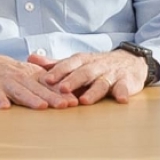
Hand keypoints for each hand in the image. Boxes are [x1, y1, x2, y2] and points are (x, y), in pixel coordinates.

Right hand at [0, 53, 74, 108]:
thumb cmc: (8, 74)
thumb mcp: (28, 75)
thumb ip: (45, 85)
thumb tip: (69, 97)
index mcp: (31, 75)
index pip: (49, 85)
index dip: (62, 93)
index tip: (74, 102)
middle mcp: (20, 78)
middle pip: (38, 89)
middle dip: (52, 97)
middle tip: (64, 105)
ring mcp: (5, 82)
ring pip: (19, 91)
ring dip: (30, 99)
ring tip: (41, 106)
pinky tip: (4, 107)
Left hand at [29, 51, 147, 104]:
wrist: (129, 61)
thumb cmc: (97, 65)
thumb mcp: (76, 62)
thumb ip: (54, 63)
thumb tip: (30, 58)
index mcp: (82, 61)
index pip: (69, 64)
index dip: (58, 71)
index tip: (46, 79)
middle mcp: (96, 66)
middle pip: (84, 73)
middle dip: (73, 81)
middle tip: (62, 89)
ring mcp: (111, 74)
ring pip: (102, 82)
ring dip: (93, 91)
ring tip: (84, 101)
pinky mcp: (125, 82)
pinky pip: (124, 87)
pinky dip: (122, 92)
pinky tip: (121, 99)